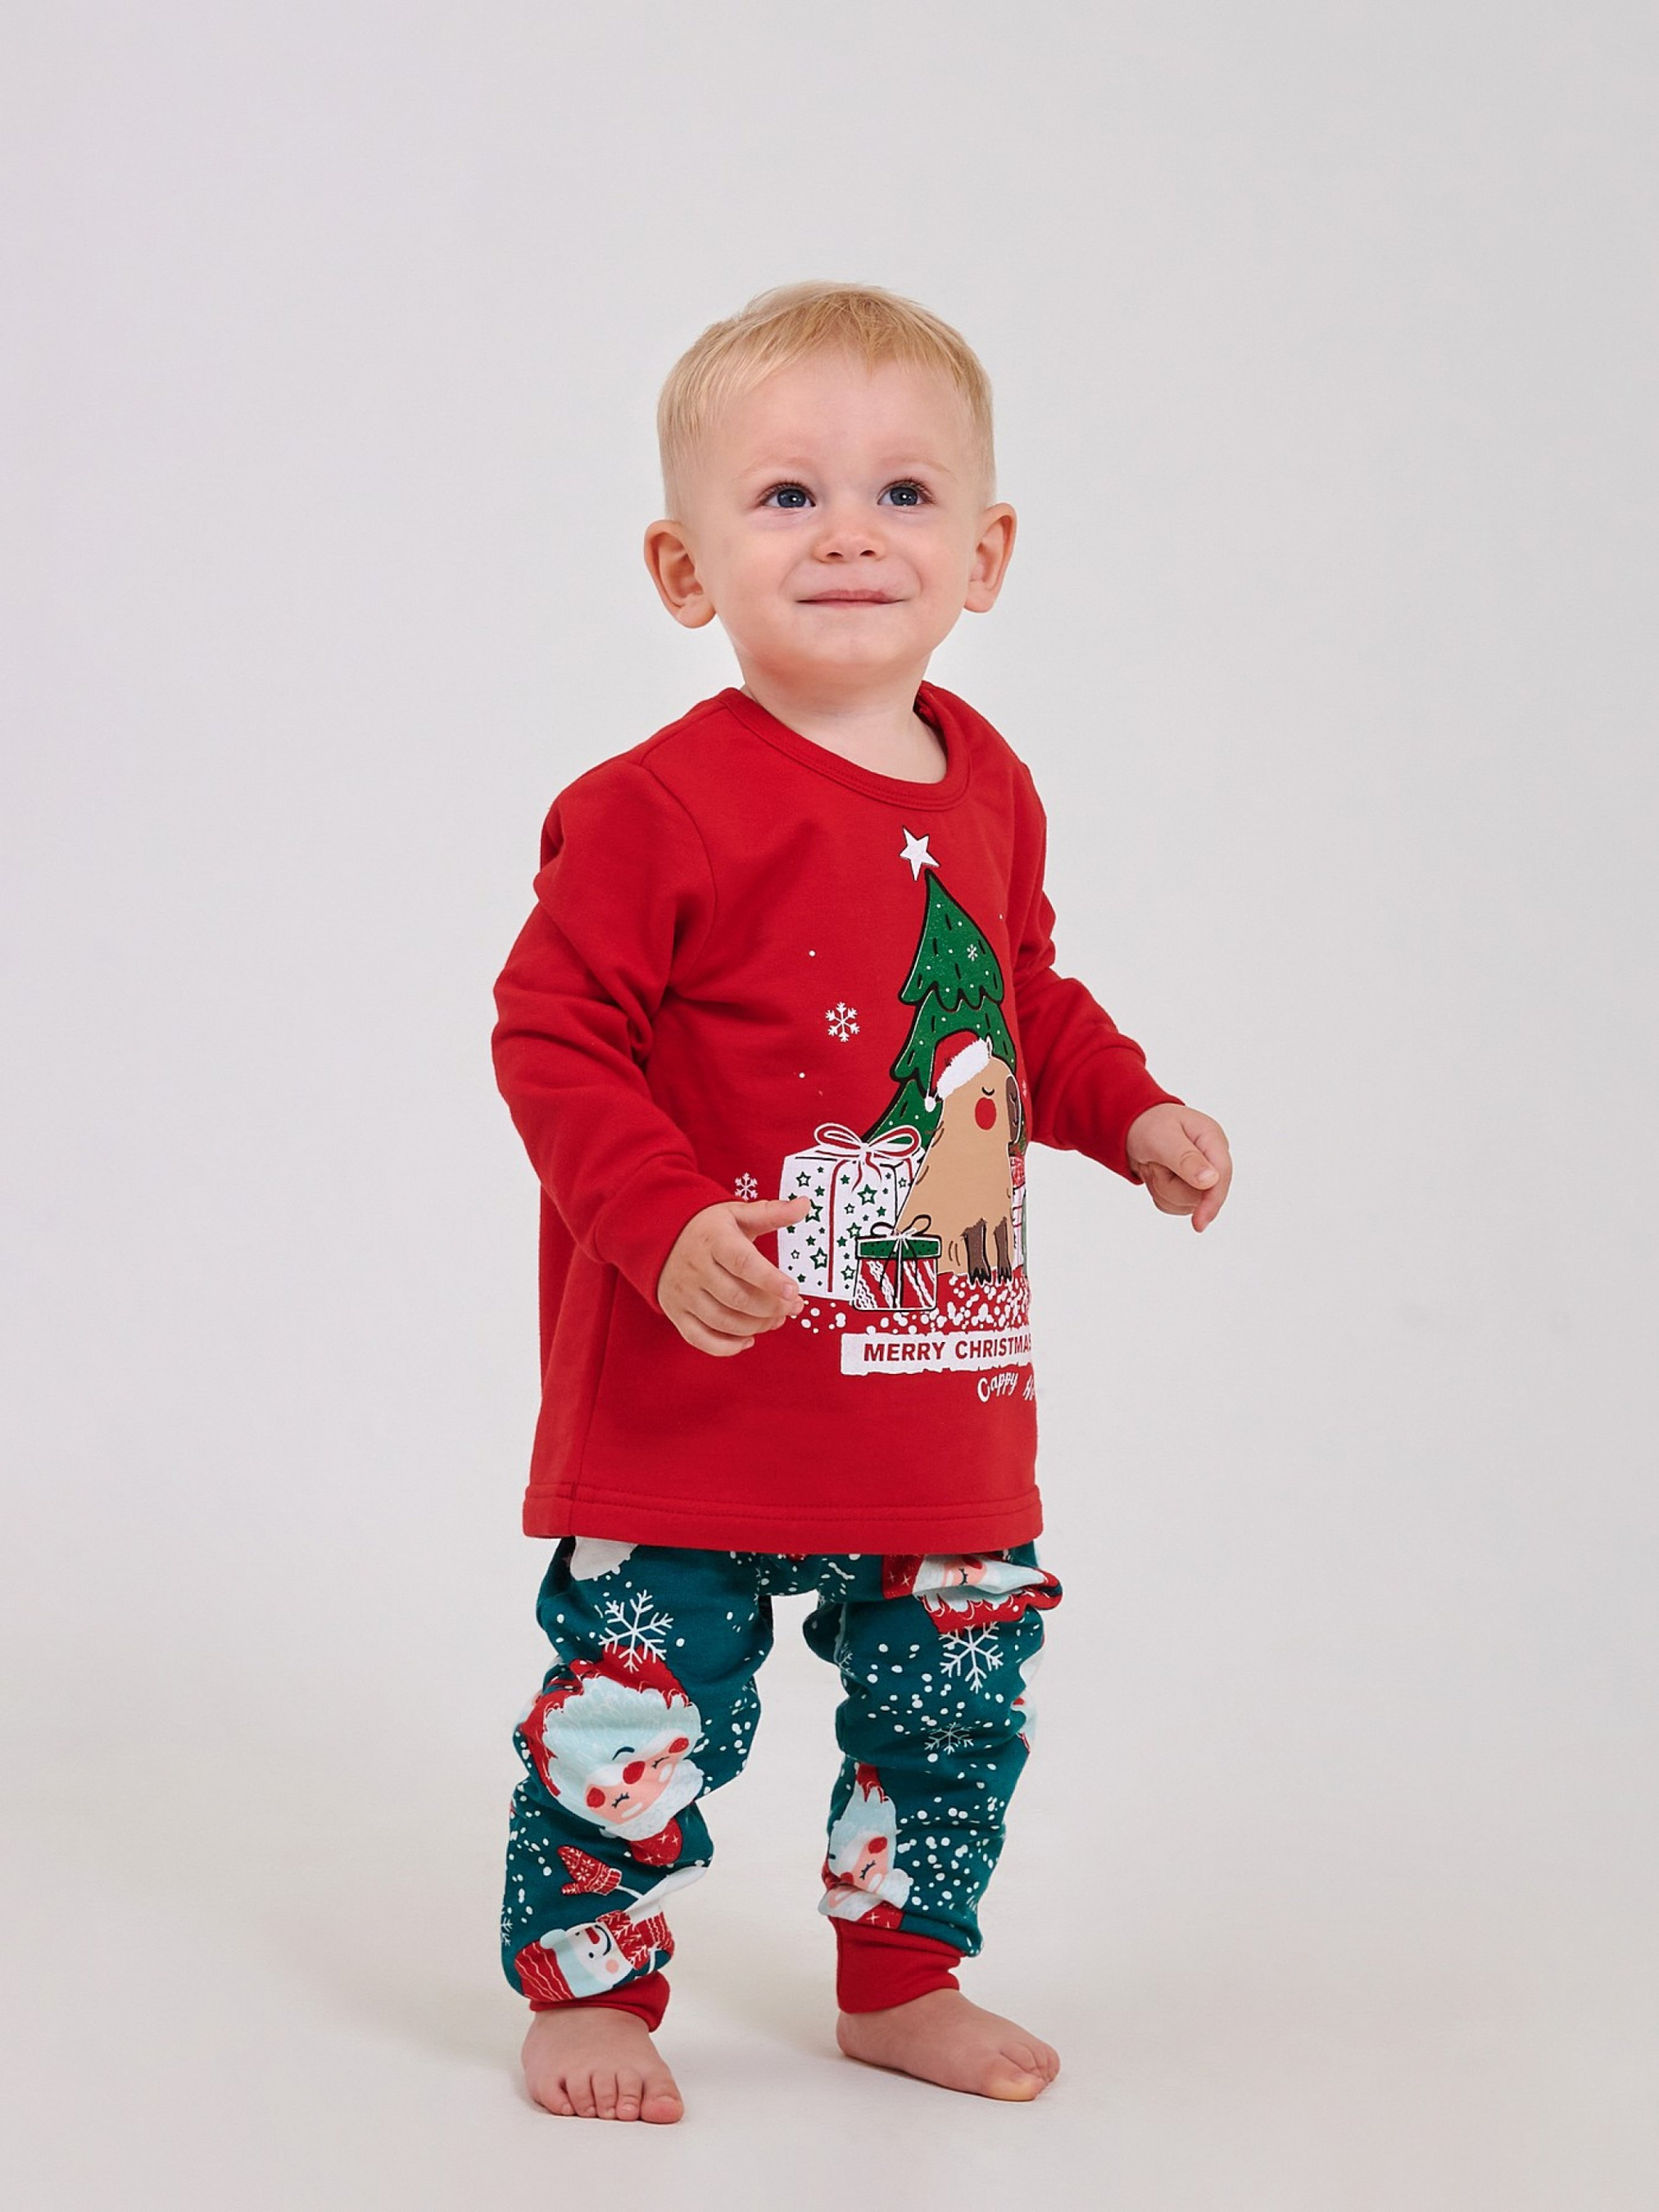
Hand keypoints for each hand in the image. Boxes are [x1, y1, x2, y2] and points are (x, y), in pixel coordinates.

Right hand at [657, 1196, 809, 1355]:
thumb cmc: (708, 1227)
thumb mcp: (737, 1214)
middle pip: (737, 1297)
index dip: (769, 1280)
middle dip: (771, 1307)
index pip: (743, 1263)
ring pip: (723, 1321)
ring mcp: (684, 1293)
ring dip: (756, 1326)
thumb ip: (772, 1212)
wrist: (659, 1234)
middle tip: (793, 1307)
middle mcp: (696, 1268)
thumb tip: (804, 1205)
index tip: (793, 1290)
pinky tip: (749, 1339)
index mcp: (713, 1240)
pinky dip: (726, 1346)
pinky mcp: (676, 1312)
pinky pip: (700, 1339)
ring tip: (776, 1319)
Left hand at [1124, 1104, 1231, 1231]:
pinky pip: (1174, 1206)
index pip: (1222, 1175)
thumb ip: (1186, 1159)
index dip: (1213, 1201)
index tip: (1200, 1223)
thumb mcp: (1163, 1137)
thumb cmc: (1148, 1124)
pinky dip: (1159, 1194)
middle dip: (1170, 1185)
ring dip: (1162, 1188)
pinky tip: (1156, 1174)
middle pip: (1201, 1196)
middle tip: (1155, 1163)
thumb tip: (1211, 1180)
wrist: (1131, 1127)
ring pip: (1186, 1205)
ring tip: (1154, 1165)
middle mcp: (1211, 1160)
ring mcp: (1201, 1176)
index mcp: (1212, 1140)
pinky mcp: (1188, 1188)